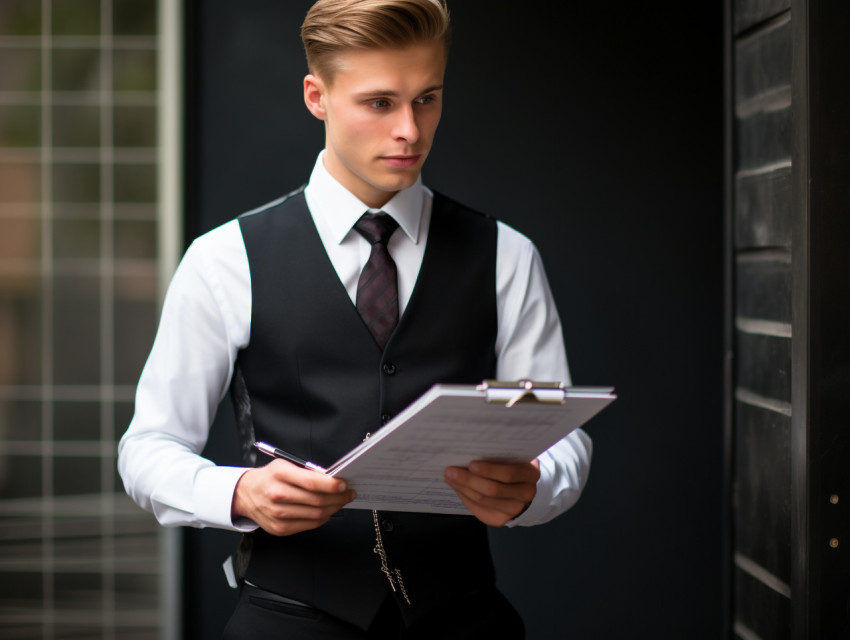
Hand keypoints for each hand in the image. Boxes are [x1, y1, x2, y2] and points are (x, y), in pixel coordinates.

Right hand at [231, 459, 355, 535]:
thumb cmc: (270, 477)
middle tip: (349, 493)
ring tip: (341, 501)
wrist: (246, 494)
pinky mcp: (280, 528)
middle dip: (339, 497)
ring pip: (316, 514)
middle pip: (317, 501)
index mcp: (279, 473)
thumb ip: (307, 472)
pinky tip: (328, 510)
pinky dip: (323, 518)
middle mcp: (277, 494)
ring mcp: (278, 514)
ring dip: (334, 508)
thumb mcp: (285, 465)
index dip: (332, 485)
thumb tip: (334, 479)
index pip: (312, 482)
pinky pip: (310, 525)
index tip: (344, 484)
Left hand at [444, 459, 539, 526]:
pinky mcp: (501, 519)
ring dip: (463, 488)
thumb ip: (497, 454)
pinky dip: (465, 497)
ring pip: (484, 500)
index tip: (470, 464)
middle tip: (451, 470)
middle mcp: (526, 493)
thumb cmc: (512, 465)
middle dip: (469, 480)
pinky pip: (479, 509)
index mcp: (530, 473)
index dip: (489, 470)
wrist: (521, 487)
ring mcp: (514, 509)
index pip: (509, 473)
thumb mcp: (512, 457)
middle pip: (493, 490)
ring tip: (450, 477)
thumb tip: (467, 451)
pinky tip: (457, 487)